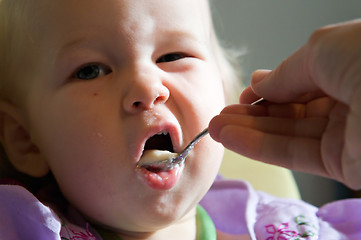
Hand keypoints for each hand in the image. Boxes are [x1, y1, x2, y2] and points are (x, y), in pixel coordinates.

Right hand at [209, 19, 360, 189]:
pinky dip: (260, 147)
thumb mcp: (321, 50)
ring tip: (216, 127)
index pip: (302, 81)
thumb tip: (260, 85)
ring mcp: (348, 134)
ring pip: (288, 133)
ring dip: (248, 131)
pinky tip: (231, 138)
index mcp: (350, 66)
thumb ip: (285, 73)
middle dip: (252, 112)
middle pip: (290, 109)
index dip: (270, 88)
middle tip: (220, 115)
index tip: (244, 94)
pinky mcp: (346, 164)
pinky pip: (295, 154)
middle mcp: (350, 100)